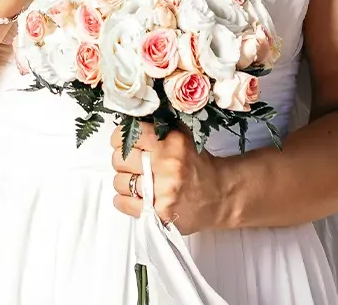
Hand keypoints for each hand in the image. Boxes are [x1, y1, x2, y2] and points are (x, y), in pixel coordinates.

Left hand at [109, 124, 227, 234]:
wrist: (219, 195)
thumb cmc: (196, 166)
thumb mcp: (182, 138)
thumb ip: (158, 129)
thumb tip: (128, 126)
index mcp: (173, 142)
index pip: (130, 134)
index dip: (122, 139)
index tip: (124, 143)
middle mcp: (167, 165)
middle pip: (119, 158)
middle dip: (122, 161)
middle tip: (133, 164)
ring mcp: (163, 190)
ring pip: (119, 181)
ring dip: (125, 181)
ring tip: (139, 181)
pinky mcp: (159, 212)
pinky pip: (122, 202)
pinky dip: (124, 199)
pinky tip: (136, 196)